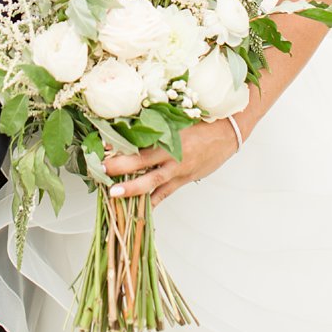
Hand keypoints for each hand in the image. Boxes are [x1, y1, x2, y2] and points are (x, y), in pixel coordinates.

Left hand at [103, 117, 241, 206]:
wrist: (230, 133)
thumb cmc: (205, 121)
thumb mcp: (180, 118)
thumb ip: (159, 124)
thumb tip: (132, 124)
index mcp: (171, 136)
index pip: (141, 141)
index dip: (122, 145)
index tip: (103, 146)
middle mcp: (173, 154)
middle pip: (142, 162)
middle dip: (120, 167)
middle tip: (102, 170)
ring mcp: (178, 170)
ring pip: (152, 183)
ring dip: (133, 189)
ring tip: (115, 194)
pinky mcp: (184, 179)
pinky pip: (165, 194)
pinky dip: (152, 202)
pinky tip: (138, 212)